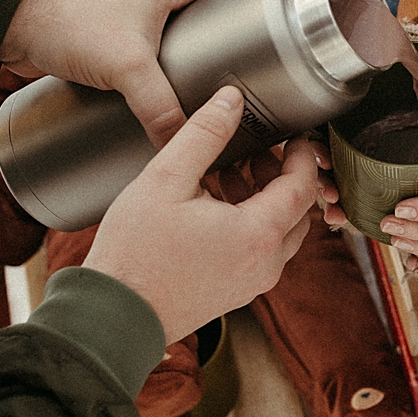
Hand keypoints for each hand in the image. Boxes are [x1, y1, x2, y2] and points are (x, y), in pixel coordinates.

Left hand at [0, 0, 250, 146]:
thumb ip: (158, 107)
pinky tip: (171, 90)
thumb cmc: (71, 23)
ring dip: (200, 50)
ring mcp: (135, 7)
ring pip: (182, 27)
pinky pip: (155, 42)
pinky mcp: (115, 28)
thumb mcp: (126, 68)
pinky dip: (168, 61)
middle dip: (235, 33)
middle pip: (212, 5)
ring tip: (219, 85)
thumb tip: (182, 145)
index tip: (286, 19)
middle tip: (257, 68)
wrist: (15, 21)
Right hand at [86, 87, 318, 342]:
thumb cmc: (135, 252)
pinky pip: (260, 252)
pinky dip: (251, 224)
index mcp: (259, 234)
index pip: (303, 186)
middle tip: (253, 150)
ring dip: (264, 199)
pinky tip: (215, 206)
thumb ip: (204, 134)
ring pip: (280, 232)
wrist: (114, 316)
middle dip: (281, 175)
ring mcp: (253, 283)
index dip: (301, 154)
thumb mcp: (166, 178)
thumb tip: (231, 100)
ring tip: (228, 173)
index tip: (291, 133)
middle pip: (297, 210)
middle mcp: (266, 264)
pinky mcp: (236, 293)